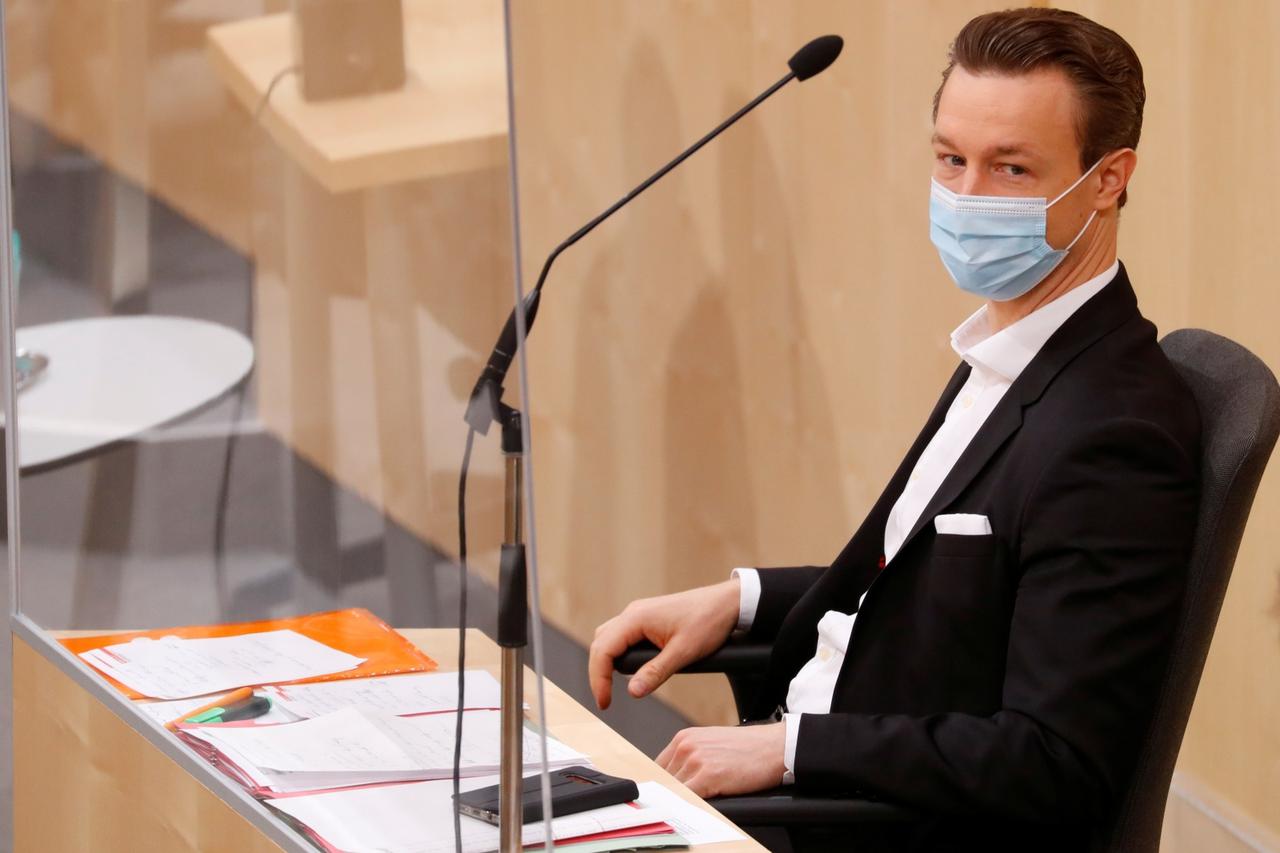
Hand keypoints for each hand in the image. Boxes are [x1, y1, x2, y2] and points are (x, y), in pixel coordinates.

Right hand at [588, 579, 740, 708]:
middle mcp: (633, 613)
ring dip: (607, 661)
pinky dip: (619, 653)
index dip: (598, 679)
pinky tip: (631, 669)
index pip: (603, 650)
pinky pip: (623, 635)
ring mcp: (640, 614)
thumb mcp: (683, 653)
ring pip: (609, 638)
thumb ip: (655, 673)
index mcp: (636, 618)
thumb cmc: (708, 621)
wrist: (728, 603)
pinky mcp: (648, 618)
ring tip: (612, 686)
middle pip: (600, 643)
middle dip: (598, 672)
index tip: (605, 702)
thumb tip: (632, 692)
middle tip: (605, 699)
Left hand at [657, 723, 786, 797]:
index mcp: (685, 738)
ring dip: (681, 801)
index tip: (667, 795)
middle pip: (664, 780)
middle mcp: (686, 746)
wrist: (774, 747)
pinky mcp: (707, 775)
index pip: (659, 767)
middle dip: (672, 793)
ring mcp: (695, 760)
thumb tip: (677, 779)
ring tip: (692, 806)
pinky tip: (699, 808)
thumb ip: (691, 758)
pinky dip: (690, 805)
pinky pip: (688, 797)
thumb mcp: (712, 745)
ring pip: (674, 790)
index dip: (664, 784)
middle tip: (681, 803)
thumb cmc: (749, 748)